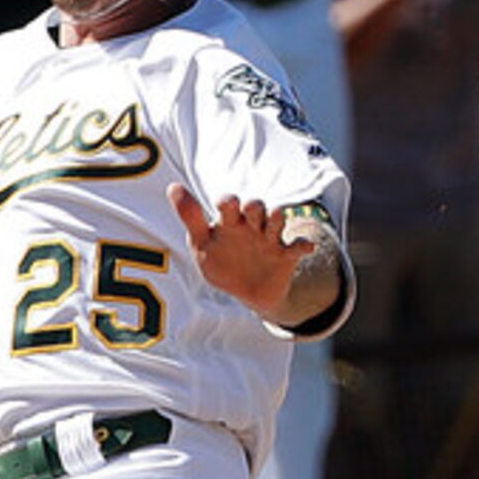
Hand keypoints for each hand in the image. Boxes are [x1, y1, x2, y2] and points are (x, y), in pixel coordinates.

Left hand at [169, 184, 313, 314]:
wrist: (247, 292)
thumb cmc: (221, 261)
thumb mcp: (201, 243)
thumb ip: (190, 218)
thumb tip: (172, 187)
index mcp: (229, 221)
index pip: (228, 204)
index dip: (228, 202)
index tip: (226, 205)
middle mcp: (251, 226)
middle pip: (256, 206)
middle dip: (254, 207)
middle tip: (250, 212)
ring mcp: (269, 239)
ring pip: (277, 219)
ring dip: (276, 217)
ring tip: (275, 218)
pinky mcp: (286, 255)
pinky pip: (298, 247)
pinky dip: (303, 245)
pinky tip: (306, 247)